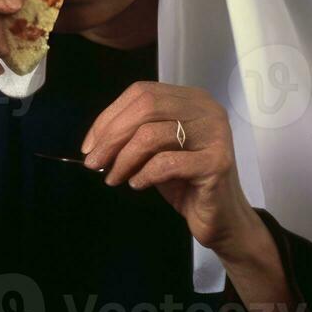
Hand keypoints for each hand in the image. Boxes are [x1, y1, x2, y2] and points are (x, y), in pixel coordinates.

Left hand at [80, 80, 263, 254]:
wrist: (221, 218)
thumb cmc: (186, 183)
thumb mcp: (156, 152)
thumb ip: (133, 136)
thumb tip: (94, 142)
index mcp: (192, 99)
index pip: (142, 92)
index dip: (109, 117)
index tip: (90, 145)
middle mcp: (206, 110)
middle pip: (146, 107)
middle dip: (112, 136)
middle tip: (94, 163)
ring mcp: (214, 134)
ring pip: (152, 134)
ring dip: (124, 159)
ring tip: (114, 178)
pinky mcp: (215, 163)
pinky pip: (166, 163)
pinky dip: (144, 175)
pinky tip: (138, 185)